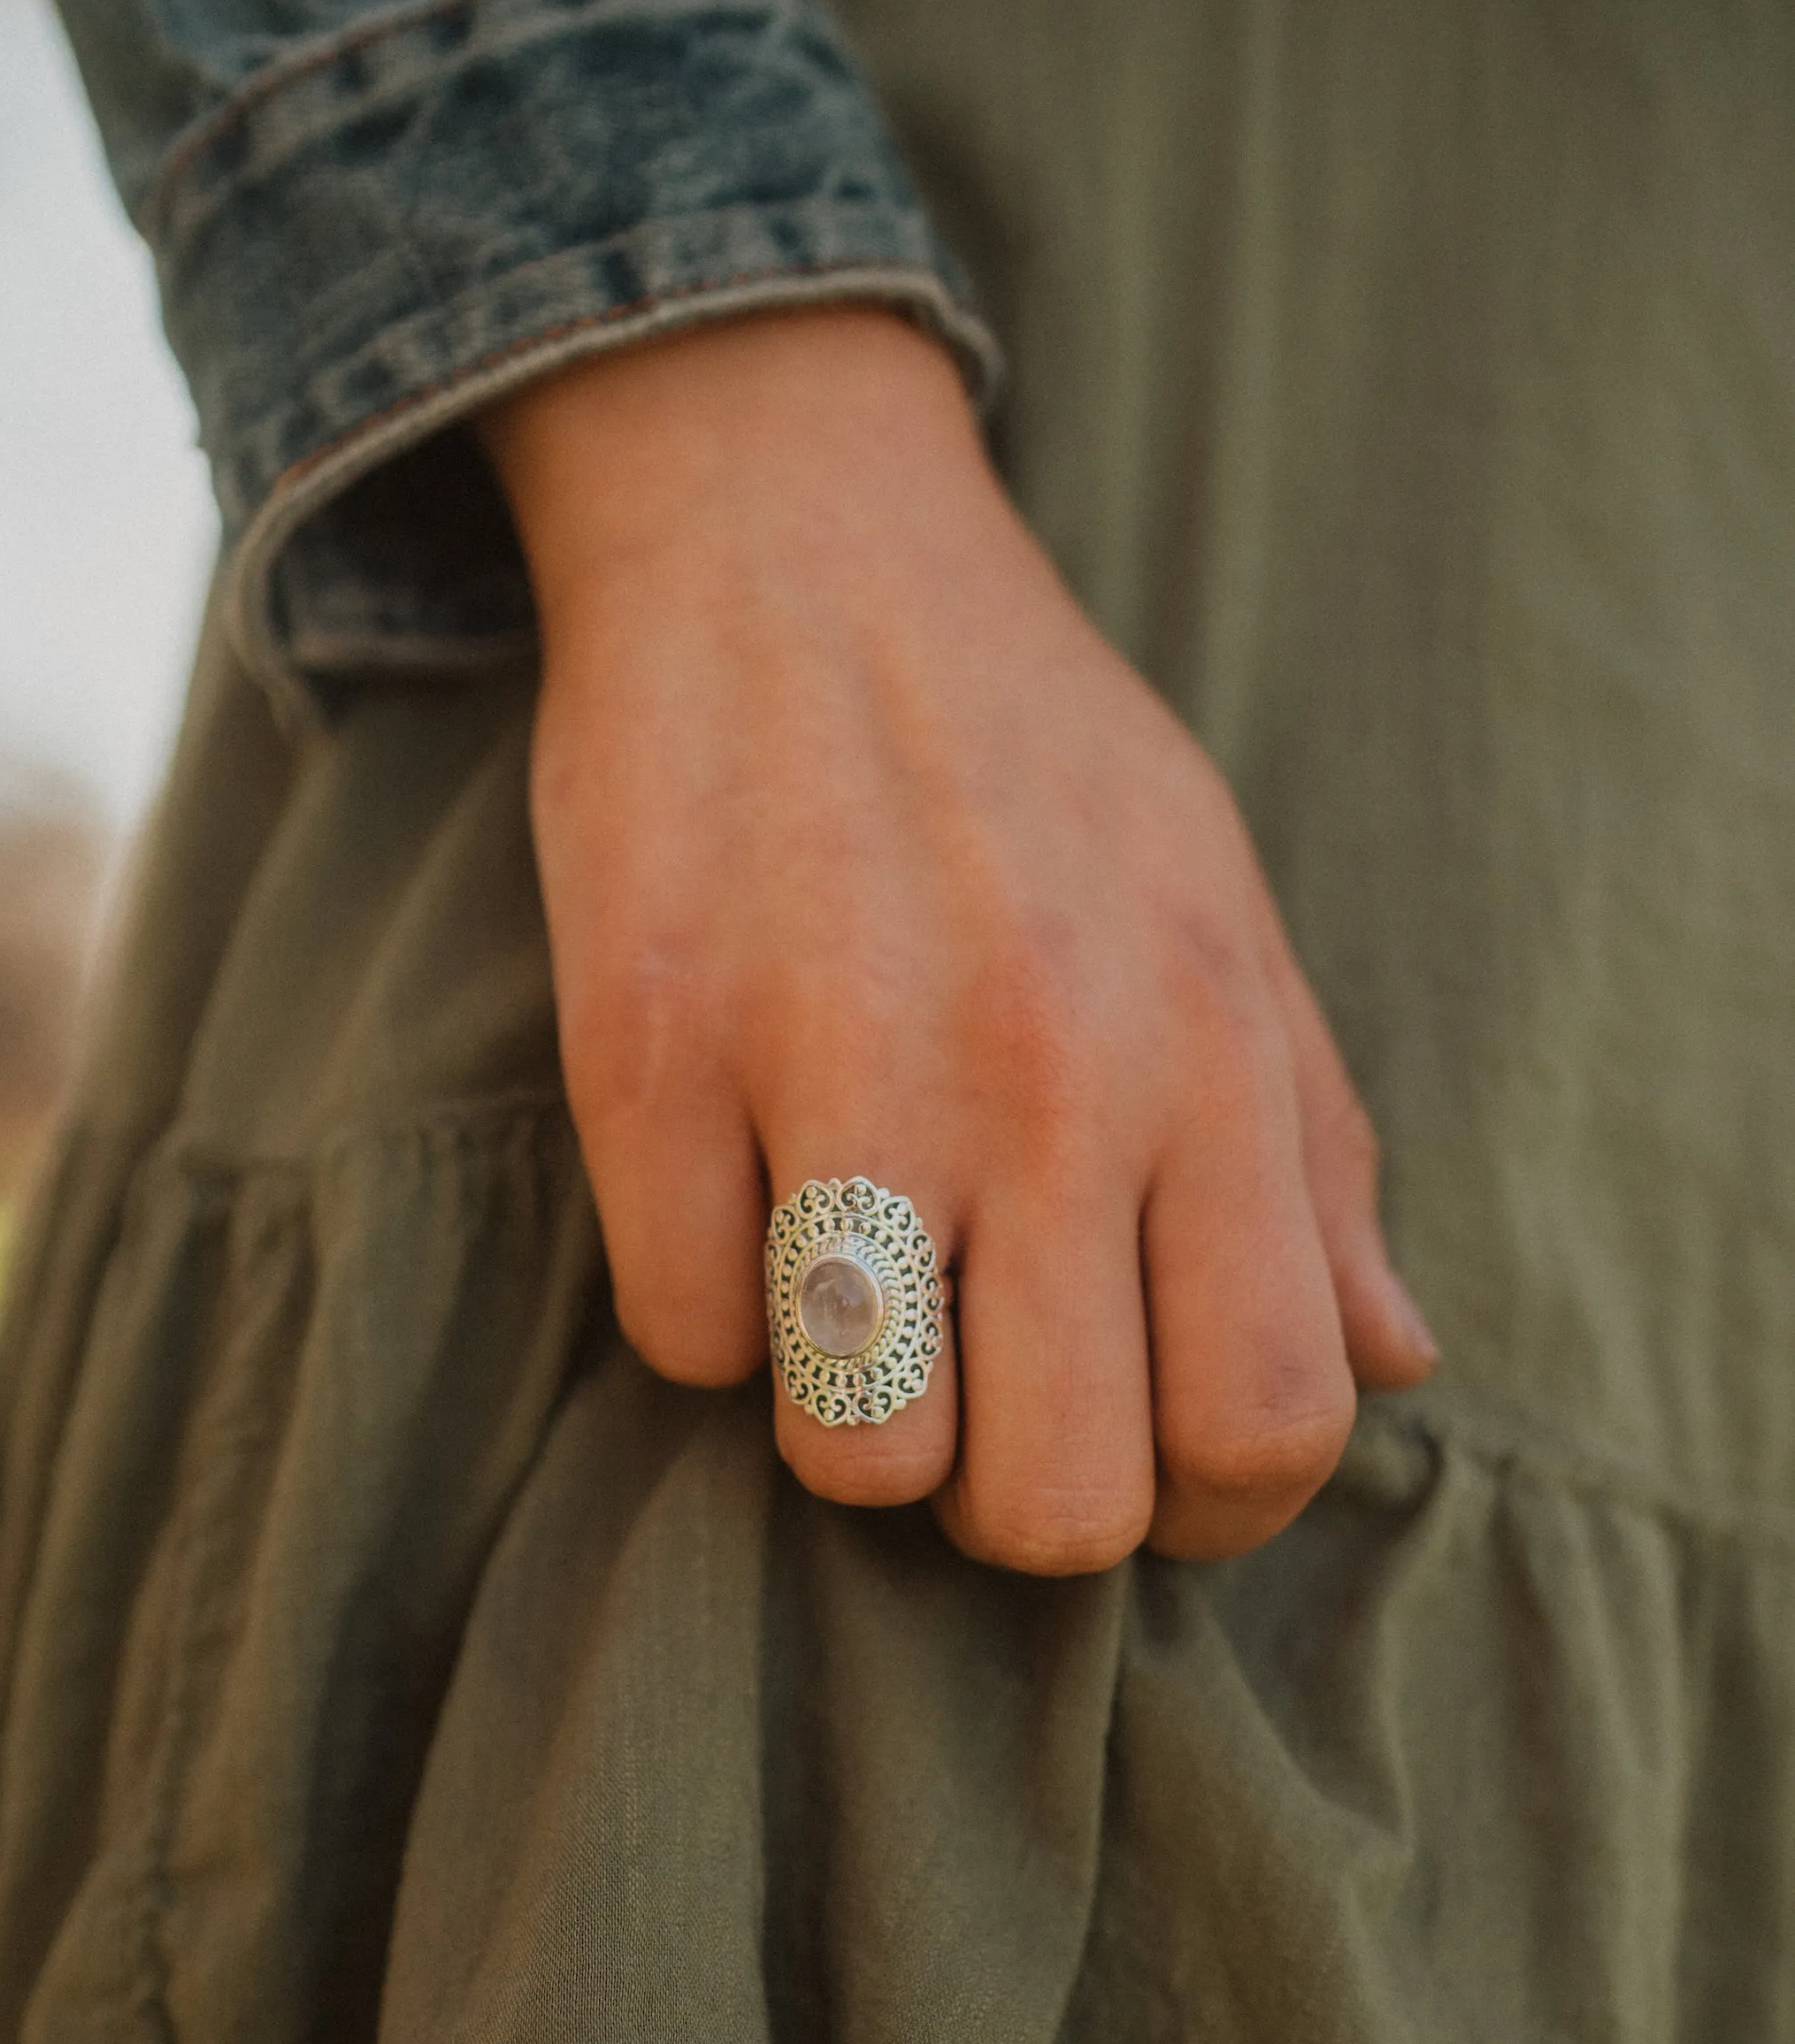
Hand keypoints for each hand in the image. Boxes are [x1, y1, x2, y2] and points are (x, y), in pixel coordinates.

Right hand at [479, 307, 1435, 1572]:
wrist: (792, 533)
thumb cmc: (1028, 754)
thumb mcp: (1224, 917)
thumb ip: (1319, 1154)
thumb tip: (1398, 1367)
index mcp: (1204, 1051)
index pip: (1265, 1422)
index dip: (1211, 1509)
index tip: (1145, 1469)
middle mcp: (1040, 1072)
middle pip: (1052, 1501)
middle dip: (1012, 1505)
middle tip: (980, 1403)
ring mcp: (832, 1060)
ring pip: (855, 1452)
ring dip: (849, 1424)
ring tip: (852, 1305)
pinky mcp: (645, 1043)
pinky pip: (680, 1335)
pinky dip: (706, 1305)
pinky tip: (731, 1193)